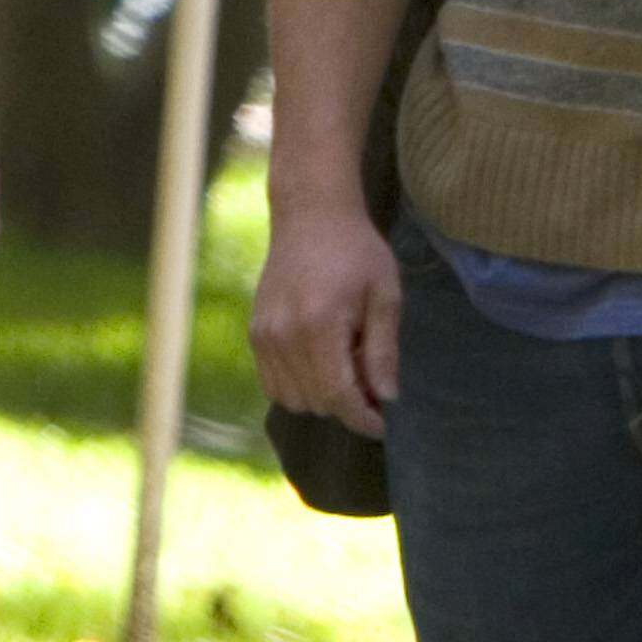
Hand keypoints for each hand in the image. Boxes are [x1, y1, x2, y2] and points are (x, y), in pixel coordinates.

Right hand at [248, 199, 405, 435]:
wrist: (311, 216)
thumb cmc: (356, 251)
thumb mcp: (385, 295)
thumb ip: (383, 350)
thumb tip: (386, 397)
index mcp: (319, 324)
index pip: (337, 394)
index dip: (362, 417)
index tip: (383, 424)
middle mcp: (284, 336)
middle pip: (315, 401)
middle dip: (347, 404)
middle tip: (370, 378)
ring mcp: (263, 336)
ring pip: (291, 399)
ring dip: (321, 397)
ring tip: (345, 364)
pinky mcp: (254, 334)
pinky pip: (273, 384)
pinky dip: (298, 386)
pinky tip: (320, 362)